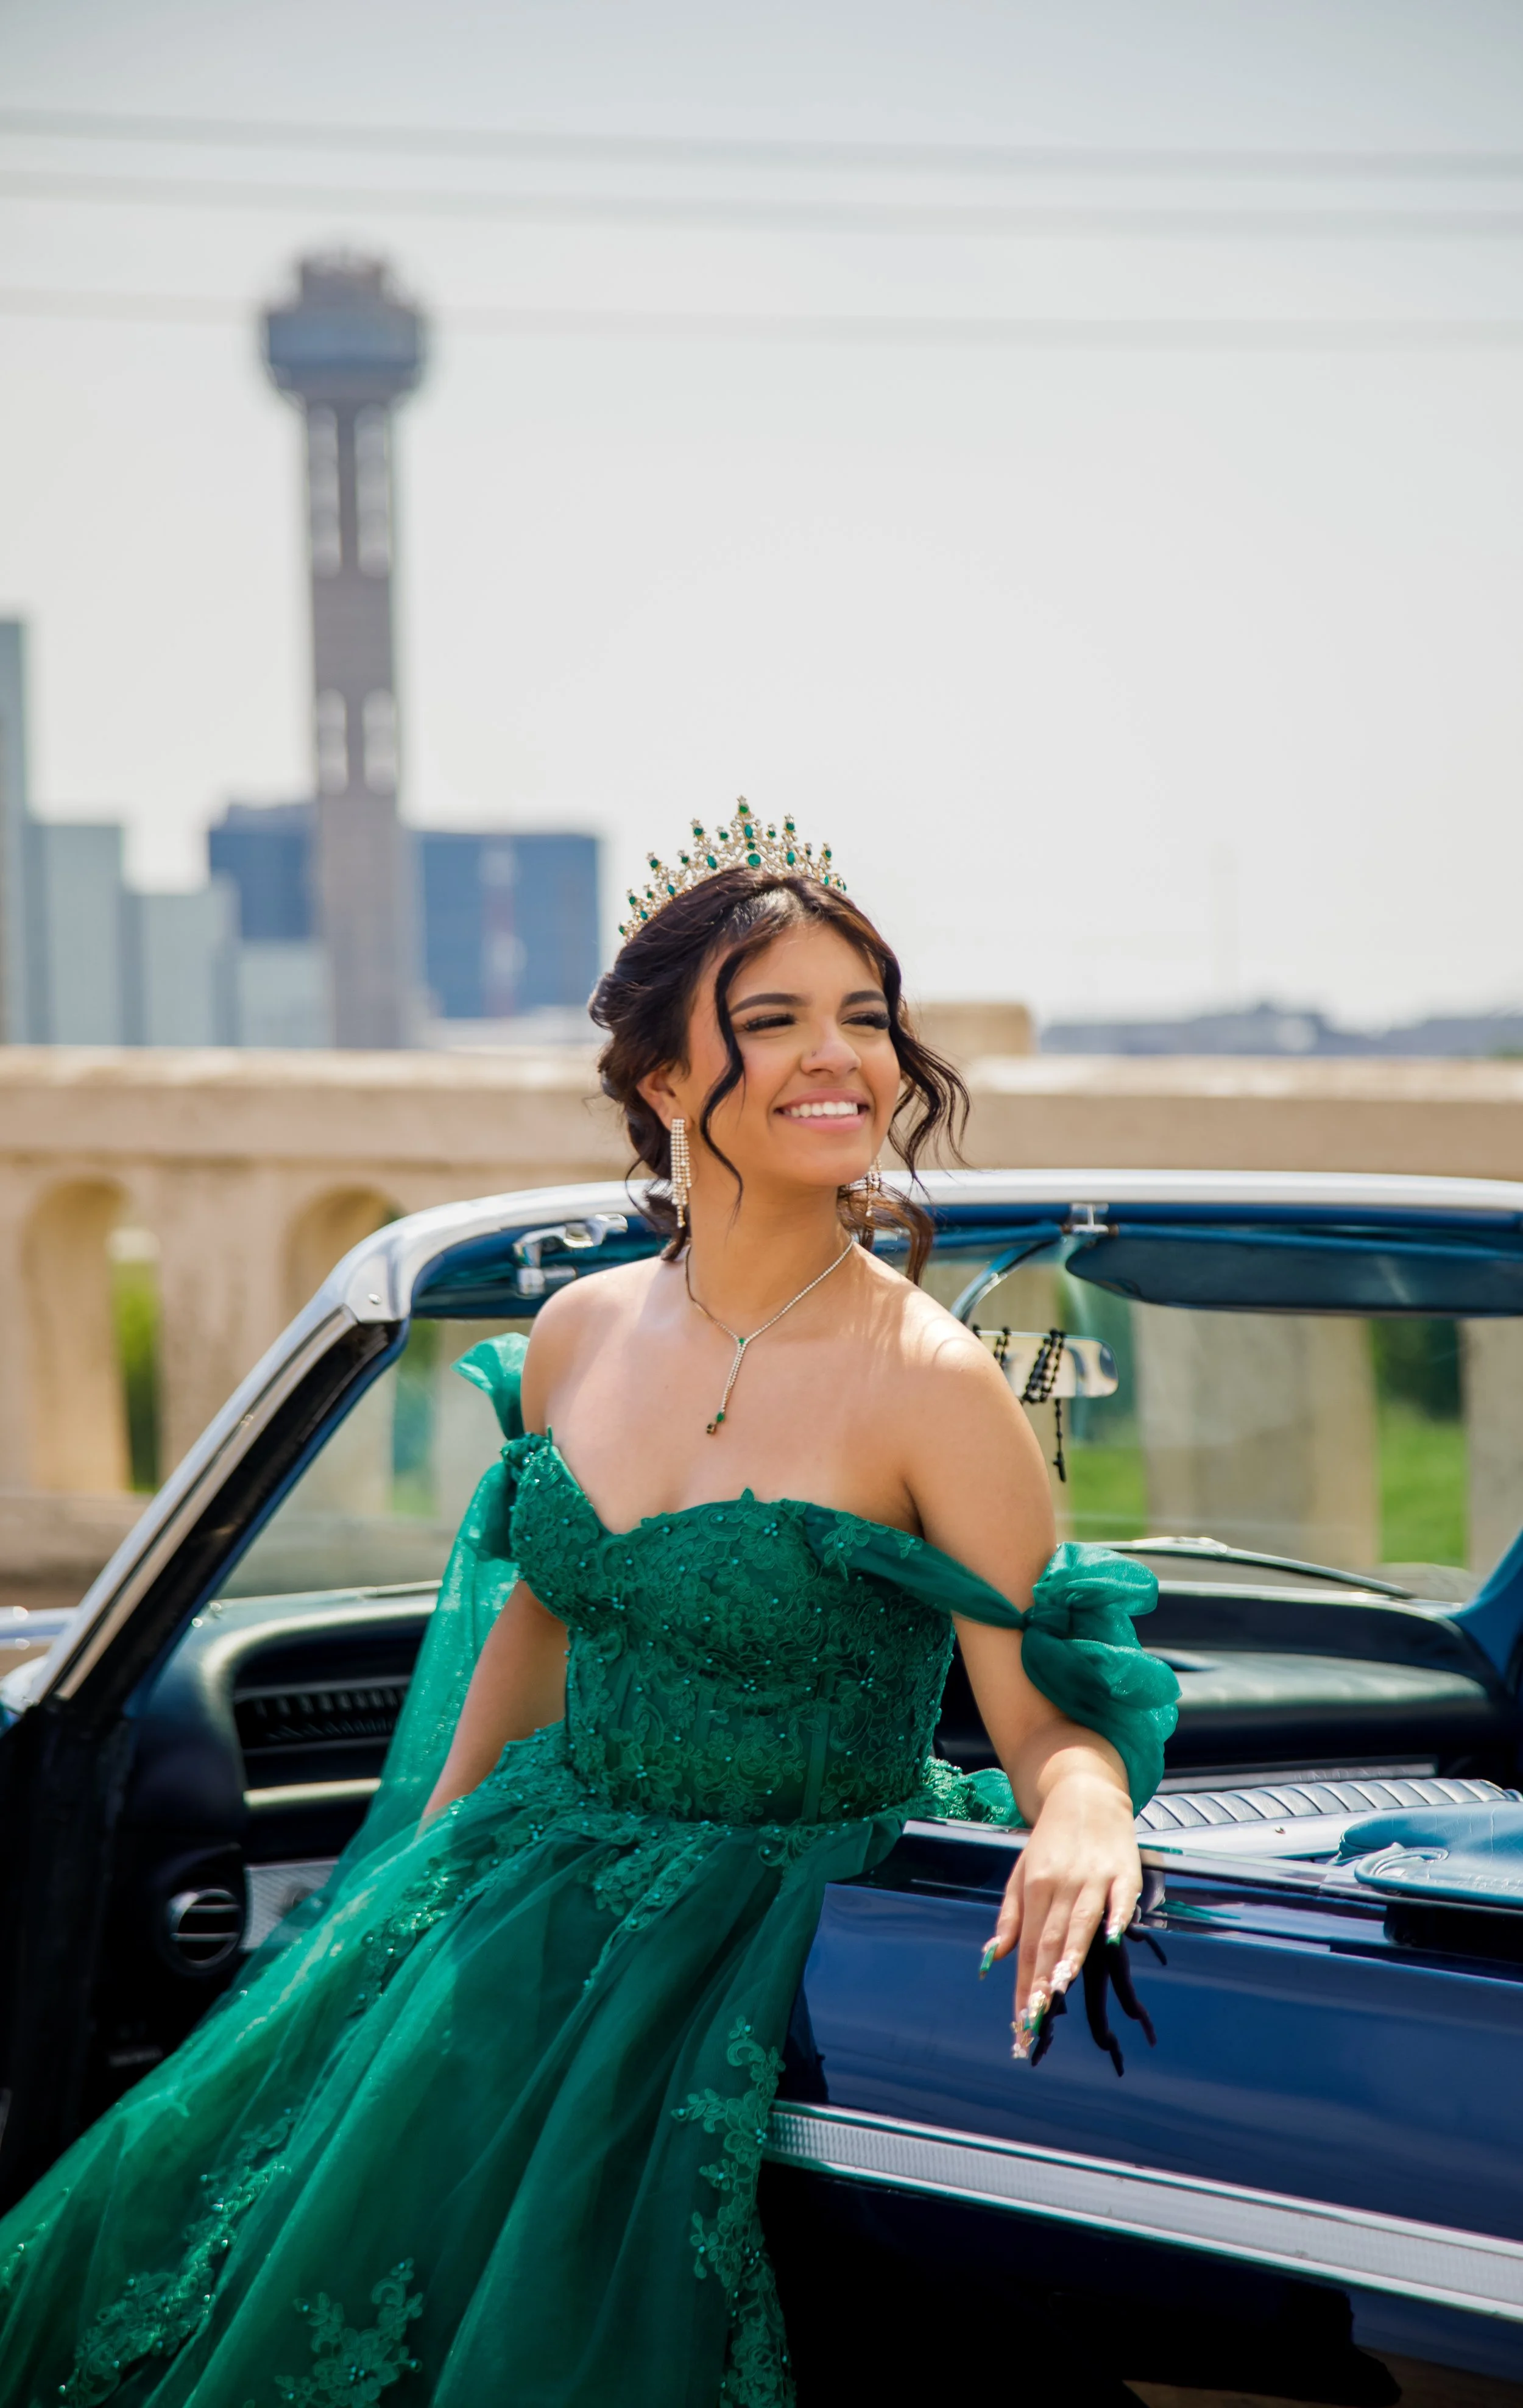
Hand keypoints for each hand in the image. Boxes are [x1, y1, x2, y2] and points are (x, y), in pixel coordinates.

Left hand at [979, 1772, 1140, 2057]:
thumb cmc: (1052, 1840)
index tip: (1021, 2020)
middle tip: (1037, 2020)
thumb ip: (1010, 1915)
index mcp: (1035, 1886)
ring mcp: (1094, 1877)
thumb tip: (993, 1956)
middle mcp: (1062, 1884)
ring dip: (1070, 1956)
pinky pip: (1119, 1899)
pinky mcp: (1124, 1872)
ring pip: (1080, 1923)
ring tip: (1060, 1987)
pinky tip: (1110, 1939)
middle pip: (1050, 1940)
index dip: (1023, 1984)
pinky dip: (1114, 1918)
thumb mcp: (1021, 1871)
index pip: (1027, 1945)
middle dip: (1043, 1983)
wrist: (1085, 1793)